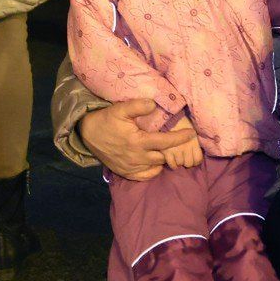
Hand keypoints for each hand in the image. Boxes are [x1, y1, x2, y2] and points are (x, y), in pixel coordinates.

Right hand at [77, 99, 198, 181]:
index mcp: (137, 141)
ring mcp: (131, 167)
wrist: (87, 133)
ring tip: (169, 151)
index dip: (180, 138)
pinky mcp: (125, 172)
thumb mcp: (120, 109)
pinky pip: (145, 176)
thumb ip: (137, 106)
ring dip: (164, 159)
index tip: (191, 134)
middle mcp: (136, 157)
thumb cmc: (106, 120)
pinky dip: (153, 170)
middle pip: (163, 156)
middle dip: (173, 150)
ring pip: (156, 167)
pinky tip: (155, 162)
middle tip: (179, 142)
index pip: (165, 142)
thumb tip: (154, 104)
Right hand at [163, 116, 203, 169]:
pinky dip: (172, 163)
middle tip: (183, 155)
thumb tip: (196, 158)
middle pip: (188, 164)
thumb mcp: (193, 133)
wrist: (169, 118)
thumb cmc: (182, 125)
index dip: (195, 160)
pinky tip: (171, 158)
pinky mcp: (166, 151)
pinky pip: (172, 164)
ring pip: (179, 164)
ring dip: (178, 161)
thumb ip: (195, 145)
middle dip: (186, 161)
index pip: (198, 160)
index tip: (192, 157)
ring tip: (176, 155)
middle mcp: (186, 147)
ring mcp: (176, 150)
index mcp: (194, 142)